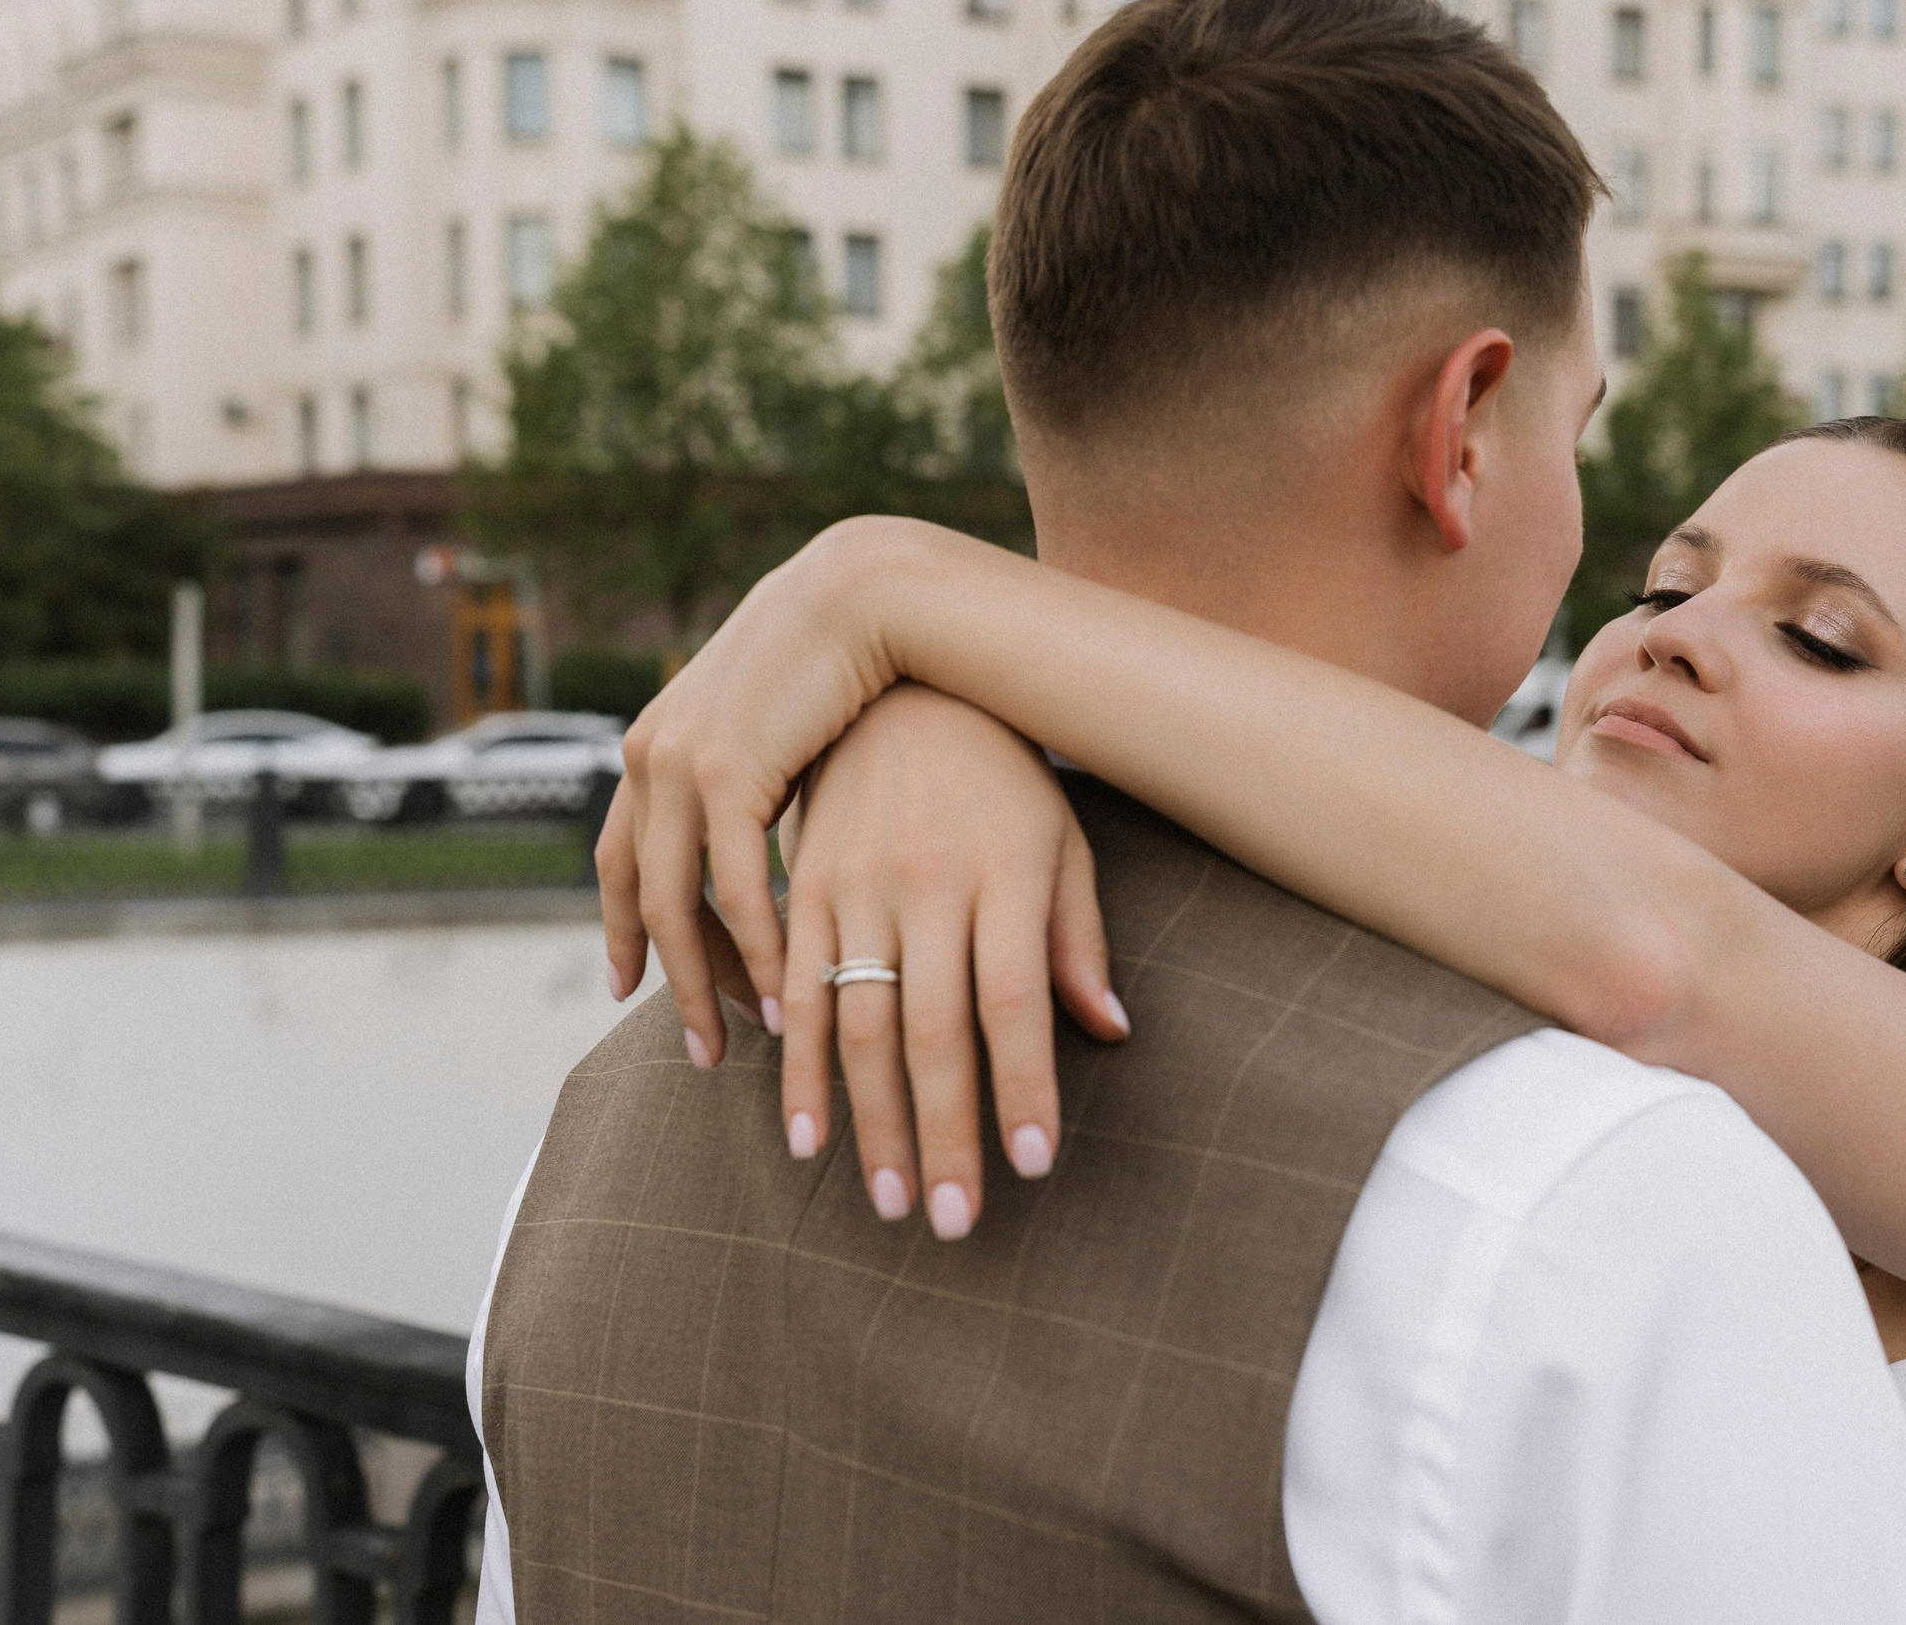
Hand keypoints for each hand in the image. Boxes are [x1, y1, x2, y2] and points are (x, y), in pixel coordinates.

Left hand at [596, 517, 930, 1064]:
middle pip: (643, 895)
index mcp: (654, 744)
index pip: (622, 858)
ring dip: (714, 982)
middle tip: (700, 1046)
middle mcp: (648, 756)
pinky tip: (792, 990)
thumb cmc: (843, 660)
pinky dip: (761, 949)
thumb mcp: (778, 727)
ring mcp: (677, 763)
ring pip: (680, 905)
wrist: (863, 592)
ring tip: (754, 1038)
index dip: (624, 927)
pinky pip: (733, 888)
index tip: (632, 987)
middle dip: (670, 978)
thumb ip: (758, 776)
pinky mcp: (723, 771)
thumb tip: (767, 829)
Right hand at [782, 685, 1127, 1238]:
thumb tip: (1109, 1033)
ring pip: (860, 1024)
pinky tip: (807, 1139)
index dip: (1023, 1086)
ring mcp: (857, 885)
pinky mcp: (802, 887)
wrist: (899, 683)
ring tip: (888, 1203)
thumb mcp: (1060, 840)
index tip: (1035, 1166)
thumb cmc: (1002, 779)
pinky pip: (796, 990)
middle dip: (944, 1134)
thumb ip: (1079, 936)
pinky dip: (798, 1071)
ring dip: (871, 1123)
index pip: (1015, 1000)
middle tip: (954, 1222)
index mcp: (1006, 873)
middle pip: (935, 1029)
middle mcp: (928, 882)